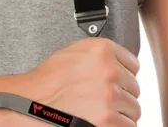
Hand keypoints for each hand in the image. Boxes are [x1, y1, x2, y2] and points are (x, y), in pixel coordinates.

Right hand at [15, 37, 141, 126]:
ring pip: (133, 109)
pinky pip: (128, 126)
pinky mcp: (110, 121)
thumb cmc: (48, 81)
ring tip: (99, 111)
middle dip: (121, 94)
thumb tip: (119, 62)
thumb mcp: (74, 52)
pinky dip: (116, 126)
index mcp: (102, 49)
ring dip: (120, 112)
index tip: (116, 80)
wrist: (32, 103)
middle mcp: (109, 70)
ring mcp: (111, 97)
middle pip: (134, 87)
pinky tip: (100, 121)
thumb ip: (99, 54)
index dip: (123, 74)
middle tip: (102, 98)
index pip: (133, 63)